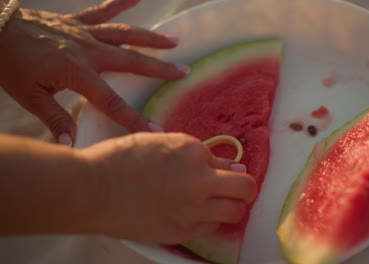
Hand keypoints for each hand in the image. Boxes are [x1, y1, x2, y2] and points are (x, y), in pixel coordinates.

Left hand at [0, 0, 187, 144]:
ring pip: (125, 34)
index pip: (113, 102)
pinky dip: (121, 2)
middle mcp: (90, 51)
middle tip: (183, 71)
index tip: (157, 130)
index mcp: (79, 73)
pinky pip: (103, 10)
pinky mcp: (78, 22)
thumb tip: (71, 148)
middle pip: (132, 61)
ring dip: (151, 38)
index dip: (135, 119)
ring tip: (174, 41)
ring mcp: (85, 33)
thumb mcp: (30, 96)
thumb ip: (55, 119)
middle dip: (160, 68)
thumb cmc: (9, 64)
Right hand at [79, 132, 256, 243]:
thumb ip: (192, 153)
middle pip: (246, 189)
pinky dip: (209, 223)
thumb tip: (226, 165)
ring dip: (231, 208)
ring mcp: (193, 208)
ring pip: (236, 212)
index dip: (222, 169)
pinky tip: (194, 216)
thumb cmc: (119, 160)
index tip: (216, 173)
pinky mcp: (182, 231)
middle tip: (236, 191)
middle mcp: (200, 180)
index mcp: (193, 151)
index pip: (227, 163)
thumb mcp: (159, 142)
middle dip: (245, 189)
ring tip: (217, 205)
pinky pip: (211, 229)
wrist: (92, 189)